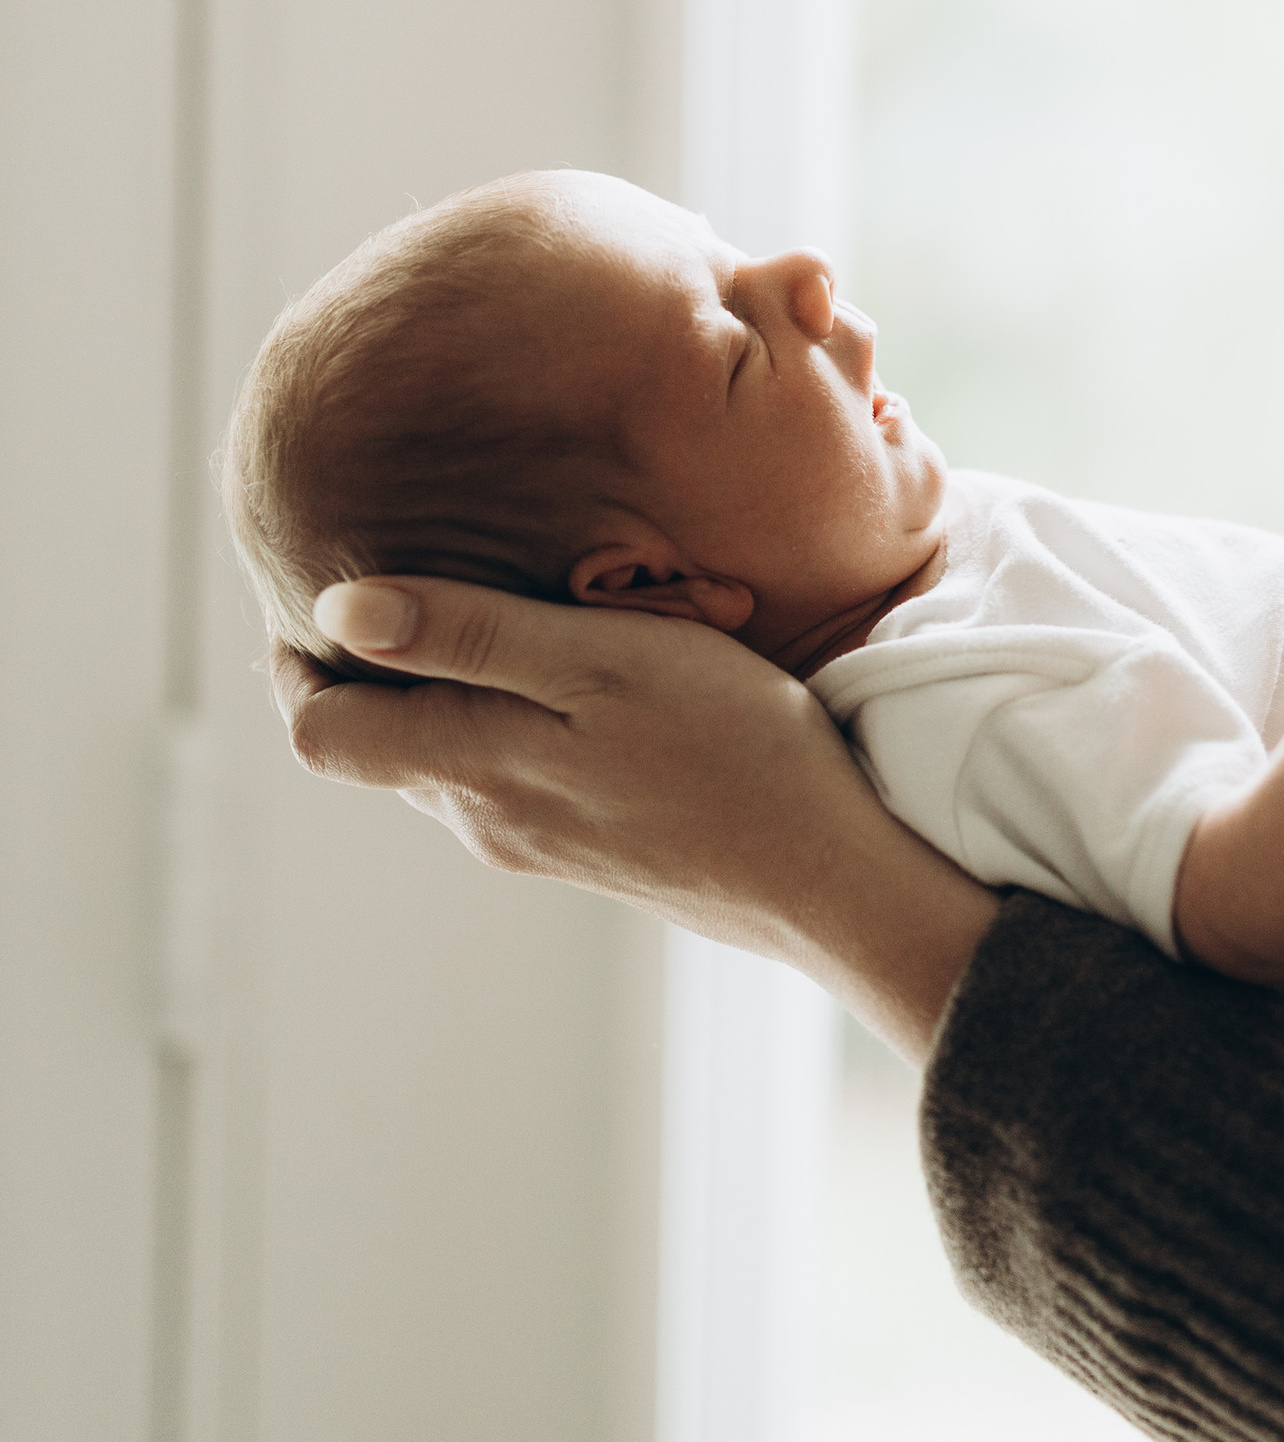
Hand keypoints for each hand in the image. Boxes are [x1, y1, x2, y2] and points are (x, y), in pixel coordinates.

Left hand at [273, 577, 996, 1060]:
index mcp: (470, 766)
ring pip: (442, 758)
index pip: (318, 730)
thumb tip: (334, 610)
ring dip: (439, 687)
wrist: (829, 876)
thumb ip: (469, 636)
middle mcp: (484, 817)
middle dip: (364, 662)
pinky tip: (565, 674)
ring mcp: (536, 841)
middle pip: (372, 744)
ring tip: (486, 601)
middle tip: (398, 564)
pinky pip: (508, 776)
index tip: (321, 576)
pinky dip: (502, 718)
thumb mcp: (599, 663)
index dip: (296, 657)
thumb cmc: (728, 747)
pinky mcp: (589, 848)